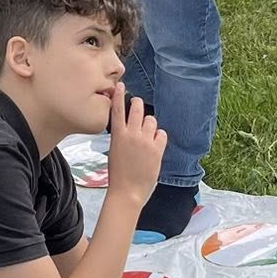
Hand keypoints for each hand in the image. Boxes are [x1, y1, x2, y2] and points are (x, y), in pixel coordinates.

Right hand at [104, 87, 165, 204]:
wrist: (127, 192)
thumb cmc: (118, 175)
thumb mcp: (114, 151)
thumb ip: (121, 137)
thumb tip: (128, 128)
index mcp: (117, 136)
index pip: (116, 110)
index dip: (118, 96)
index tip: (120, 86)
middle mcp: (131, 135)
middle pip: (137, 108)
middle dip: (138, 104)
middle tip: (138, 104)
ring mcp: (145, 141)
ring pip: (151, 119)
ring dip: (149, 124)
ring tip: (147, 134)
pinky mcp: (157, 149)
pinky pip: (161, 133)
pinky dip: (159, 137)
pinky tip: (155, 145)